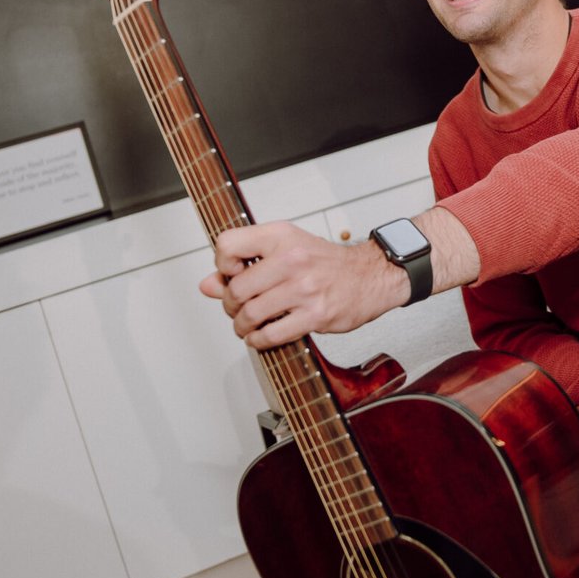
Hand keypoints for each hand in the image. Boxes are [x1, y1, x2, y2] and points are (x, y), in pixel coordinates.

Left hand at [198, 221, 406, 348]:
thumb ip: (244, 265)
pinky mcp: (315, 314)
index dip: (221, 265)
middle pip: (236, 288)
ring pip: (250, 314)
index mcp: (281, 236)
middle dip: (230, 305)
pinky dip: (259, 341)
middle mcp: (292, 259)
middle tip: (238, 308)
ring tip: (248, 325)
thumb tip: (208, 285)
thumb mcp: (285, 249)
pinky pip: (272, 335)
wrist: (370, 276)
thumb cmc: (326, 262)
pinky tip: (262, 336)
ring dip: (242, 326)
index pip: (228, 245)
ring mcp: (304, 288)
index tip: (231, 273)